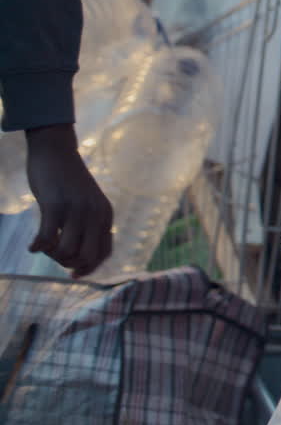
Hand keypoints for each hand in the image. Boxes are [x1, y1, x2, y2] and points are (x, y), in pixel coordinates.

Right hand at [26, 123, 112, 277]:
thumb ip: (90, 224)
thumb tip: (80, 256)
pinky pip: (46, 238)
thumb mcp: (88, 203)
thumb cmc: (68, 181)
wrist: (56, 151)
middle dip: (69, 264)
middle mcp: (95, 214)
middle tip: (55, 255)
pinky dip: (38, 247)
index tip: (72, 273)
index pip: (104, 253)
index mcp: (106, 215)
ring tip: (44, 245)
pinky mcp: (54, 205)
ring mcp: (75, 210)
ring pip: (66, 252)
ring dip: (51, 255)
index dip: (88, 268)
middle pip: (86, 257)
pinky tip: (32, 246)